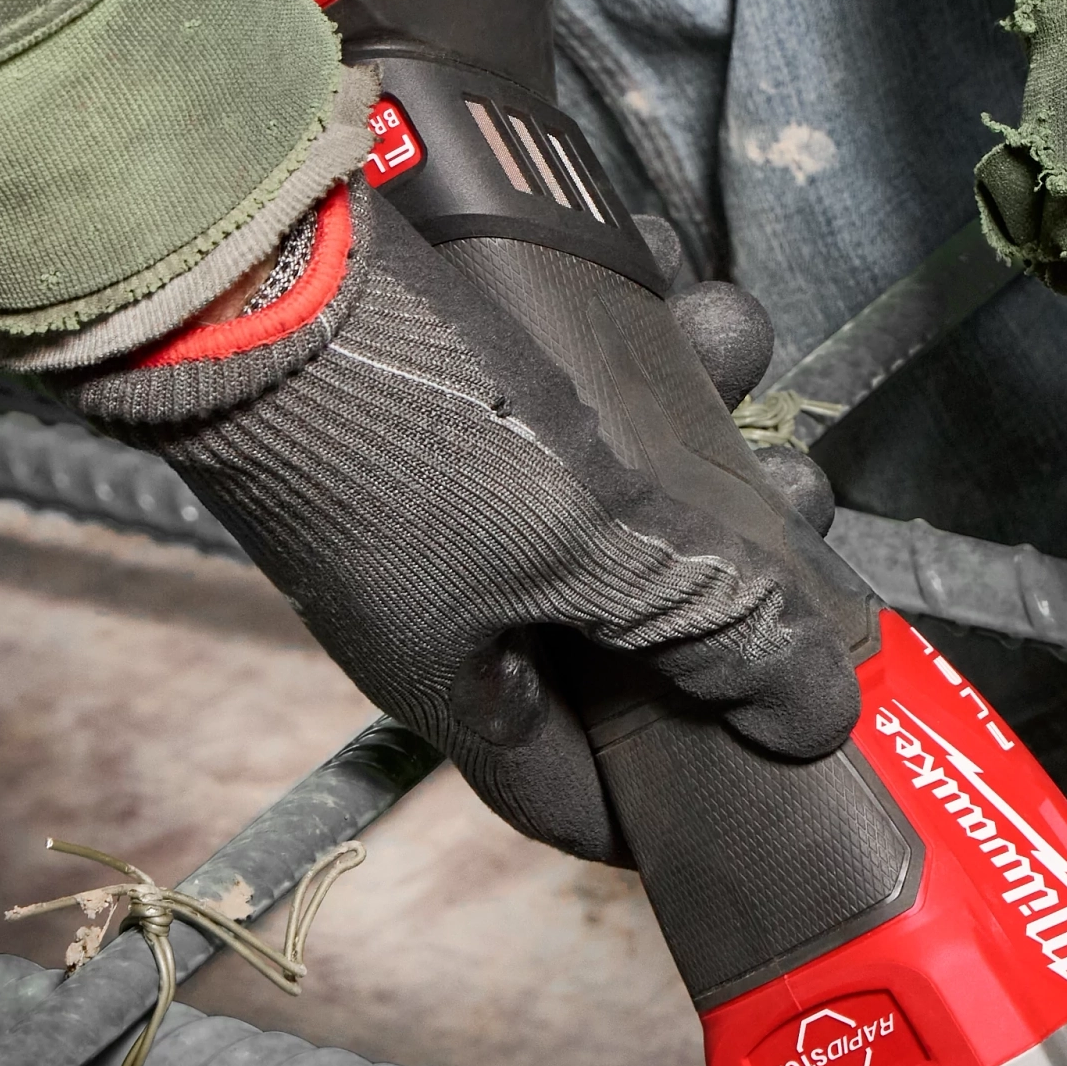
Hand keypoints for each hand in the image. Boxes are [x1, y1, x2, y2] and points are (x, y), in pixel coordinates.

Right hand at [76, 186, 860, 857]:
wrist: (249, 263)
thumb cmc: (403, 433)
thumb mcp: (597, 547)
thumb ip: (719, 629)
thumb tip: (817, 714)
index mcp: (465, 687)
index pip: (576, 799)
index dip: (668, 802)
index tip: (759, 776)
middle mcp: (448, 605)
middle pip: (622, 631)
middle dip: (725, 574)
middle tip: (797, 514)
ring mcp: (443, 500)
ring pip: (608, 496)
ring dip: (694, 431)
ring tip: (735, 359)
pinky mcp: (441, 399)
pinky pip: (567, 398)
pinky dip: (628, 351)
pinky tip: (671, 287)